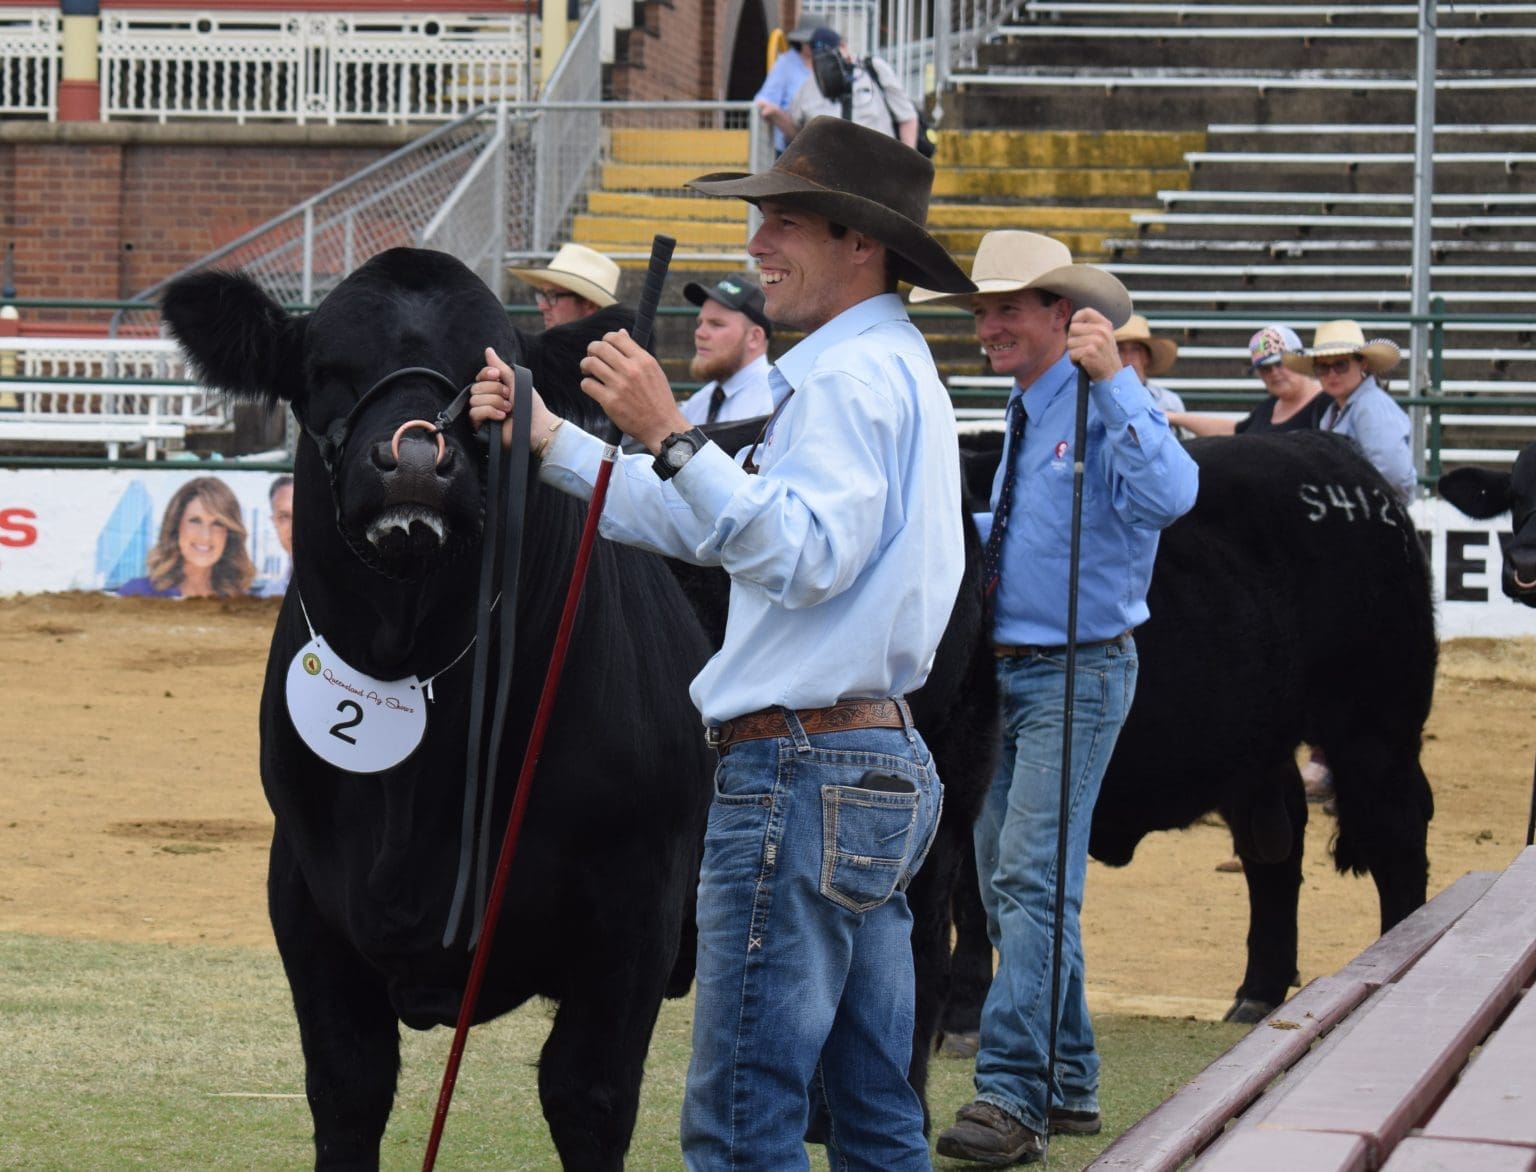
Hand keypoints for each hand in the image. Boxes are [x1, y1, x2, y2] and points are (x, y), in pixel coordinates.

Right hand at [469, 347, 556, 449]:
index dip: (486, 374)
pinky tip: (501, 416)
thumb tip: (488, 350)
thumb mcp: (515, 381)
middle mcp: (485, 400)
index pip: (479, 377)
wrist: (536, 425)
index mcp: (493, 389)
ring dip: (494, 402)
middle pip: (476, 388)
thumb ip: (500, 366)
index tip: (498, 376)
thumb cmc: (529, 404)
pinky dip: (489, 412)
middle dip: (495, 390)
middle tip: (508, 396)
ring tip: (508, 408)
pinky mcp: (480, 426)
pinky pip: (474, 413)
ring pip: (475, 400)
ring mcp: (482, 414)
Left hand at [579, 330, 689, 452]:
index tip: (604, 347)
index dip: (606, 339)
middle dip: (591, 350)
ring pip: (590, 363)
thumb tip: (621, 333)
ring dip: (585, 366)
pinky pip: (587, 385)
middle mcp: (631, 370)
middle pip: (600, 347)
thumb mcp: (654, 371)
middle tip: (592, 358)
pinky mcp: (610, 402)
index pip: (616, 337)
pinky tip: (593, 388)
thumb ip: (636, 353)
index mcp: (643, 360)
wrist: (662, 426)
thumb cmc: (658, 399)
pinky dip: (586, 384)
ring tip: (589, 372)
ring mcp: (619, 386)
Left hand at [1066, 308, 1122, 382]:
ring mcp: (1096, 341)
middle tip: (1083, 349)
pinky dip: (1075, 361)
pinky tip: (1085, 363)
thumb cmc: (1103, 358)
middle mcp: (1101, 331)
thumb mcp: (1103, 338)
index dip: (1076, 319)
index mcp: (1105, 325)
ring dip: (1074, 352)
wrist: (1113, 377)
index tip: (1076, 329)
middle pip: (1072, 328)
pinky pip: (1071, 354)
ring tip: (1085, 357)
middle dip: (1073, 340)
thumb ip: (1091, 328)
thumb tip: (1072, 322)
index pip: (1085, 311)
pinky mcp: (1090, 352)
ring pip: (1070, 342)